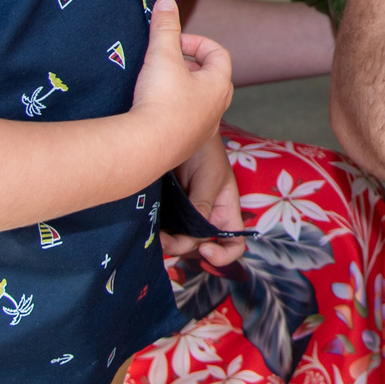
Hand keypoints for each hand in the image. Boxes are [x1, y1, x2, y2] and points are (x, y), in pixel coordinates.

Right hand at [130, 0, 234, 156]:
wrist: (147, 148)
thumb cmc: (160, 101)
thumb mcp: (162, 54)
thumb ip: (165, 27)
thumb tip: (166, 2)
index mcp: (219, 85)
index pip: (218, 53)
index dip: (196, 42)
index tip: (173, 43)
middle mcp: (217, 109)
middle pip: (213, 79)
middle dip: (190, 66)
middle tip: (168, 63)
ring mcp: (204, 130)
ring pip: (201, 103)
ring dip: (184, 90)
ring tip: (159, 85)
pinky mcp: (186, 147)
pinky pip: (187, 123)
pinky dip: (175, 112)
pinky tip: (154, 111)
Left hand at [162, 134, 246, 268]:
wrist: (177, 129)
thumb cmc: (204, 148)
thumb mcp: (210, 176)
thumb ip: (204, 206)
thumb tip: (195, 235)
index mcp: (225, 210)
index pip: (234, 243)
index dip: (224, 254)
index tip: (206, 248)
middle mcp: (207, 216)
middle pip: (200, 247)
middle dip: (184, 248)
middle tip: (165, 241)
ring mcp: (187, 214)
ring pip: (181, 242)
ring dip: (169, 244)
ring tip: (155, 235)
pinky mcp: (169, 210)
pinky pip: (166, 230)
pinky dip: (159, 233)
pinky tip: (150, 227)